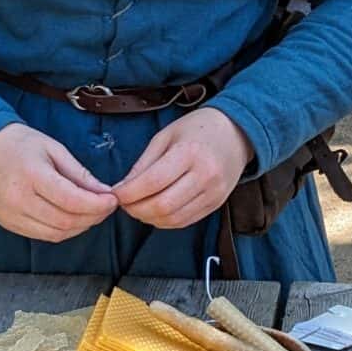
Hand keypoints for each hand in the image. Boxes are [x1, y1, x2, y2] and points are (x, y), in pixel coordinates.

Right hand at [0, 124, 115, 242]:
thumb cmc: (18, 144)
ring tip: (92, 212)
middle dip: (93, 217)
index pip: (71, 200)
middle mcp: (18, 199)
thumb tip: (103, 192)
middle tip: (107, 206)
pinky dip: (63, 230)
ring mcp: (11, 215)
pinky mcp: (8, 224)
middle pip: (66, 221)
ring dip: (81, 226)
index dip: (97, 204)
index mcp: (31, 175)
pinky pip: (43, 235)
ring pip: (57, 234)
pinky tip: (73, 218)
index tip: (112, 199)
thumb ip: (79, 173)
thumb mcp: (53, 148)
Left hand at [113, 106, 252, 229]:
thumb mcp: (166, 136)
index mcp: (189, 153)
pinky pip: (185, 221)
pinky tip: (155, 211)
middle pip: (162, 205)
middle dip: (136, 209)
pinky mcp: (216, 204)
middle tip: (124, 203)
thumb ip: (144, 163)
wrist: (236, 133)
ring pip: (172, 218)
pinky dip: (165, 221)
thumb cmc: (198, 129)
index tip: (115, 194)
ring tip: (138, 207)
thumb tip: (123, 188)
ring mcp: (213, 193)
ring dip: (148, 217)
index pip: (153, 182)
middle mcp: (205, 175)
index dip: (129, 193)